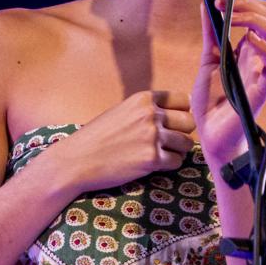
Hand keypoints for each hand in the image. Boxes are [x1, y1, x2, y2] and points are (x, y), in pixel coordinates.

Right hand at [50, 90, 195, 191]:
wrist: (76, 160)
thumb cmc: (96, 138)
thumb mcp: (121, 112)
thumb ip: (146, 110)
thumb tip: (175, 116)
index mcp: (143, 99)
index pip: (183, 100)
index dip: (180, 113)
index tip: (172, 123)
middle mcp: (150, 114)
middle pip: (189, 122)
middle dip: (182, 132)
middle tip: (168, 142)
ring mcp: (152, 136)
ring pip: (186, 143)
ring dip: (176, 150)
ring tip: (159, 154)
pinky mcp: (152, 158)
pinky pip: (177, 161)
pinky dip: (169, 165)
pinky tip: (153, 165)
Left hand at [191, 0, 265, 166]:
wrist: (210, 134)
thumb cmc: (212, 101)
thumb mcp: (207, 60)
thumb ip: (210, 33)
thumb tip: (206, 3)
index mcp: (247, 49)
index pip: (260, 15)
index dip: (245, 2)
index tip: (219, 1)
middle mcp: (258, 57)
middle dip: (250, 5)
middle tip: (224, 5)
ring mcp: (261, 72)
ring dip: (256, 20)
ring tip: (233, 18)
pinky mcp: (262, 90)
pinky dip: (265, 49)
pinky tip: (248, 42)